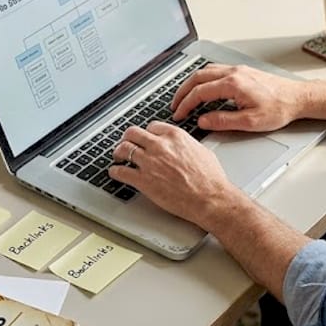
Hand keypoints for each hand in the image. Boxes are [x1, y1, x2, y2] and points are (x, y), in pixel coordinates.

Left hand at [109, 122, 245, 228]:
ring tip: (118, 157)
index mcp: (174, 136)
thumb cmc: (210, 178)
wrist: (209, 198)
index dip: (146, 134)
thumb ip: (187, 145)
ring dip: (119, 153)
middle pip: (133, 133)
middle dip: (128, 138)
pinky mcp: (143, 180)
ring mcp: (149, 162)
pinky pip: (120, 172)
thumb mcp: (201, 151)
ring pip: (124, 149)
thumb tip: (184, 146)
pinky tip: (115, 173)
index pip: (151, 127)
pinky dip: (115, 172)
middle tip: (126, 144)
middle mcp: (160, 146)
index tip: (144, 139)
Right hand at [171, 64, 304, 131]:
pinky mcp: (243, 71)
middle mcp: (233, 72)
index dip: (185, 104)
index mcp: (233, 84)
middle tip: (175, 105)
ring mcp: (238, 70)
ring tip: (185, 97)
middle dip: (183, 91)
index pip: (200, 92)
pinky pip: (216, 70)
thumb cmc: (279, 109)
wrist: (298, 98)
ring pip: (206, 71)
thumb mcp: (250, 122)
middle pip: (198, 77)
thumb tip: (203, 121)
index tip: (179, 114)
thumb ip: (223, 121)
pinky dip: (204, 79)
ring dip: (192, 83)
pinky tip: (203, 88)